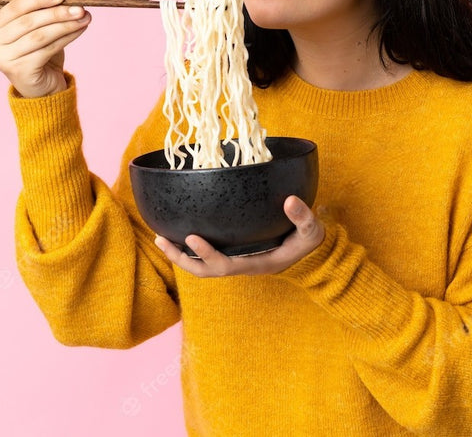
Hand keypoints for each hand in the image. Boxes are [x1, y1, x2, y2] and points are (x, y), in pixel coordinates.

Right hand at [0, 0, 90, 97]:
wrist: (43, 87)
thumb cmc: (40, 53)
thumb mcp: (41, 27)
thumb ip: (41, 6)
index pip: (16, 7)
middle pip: (29, 21)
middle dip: (57, 12)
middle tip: (80, 7)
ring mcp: (3, 58)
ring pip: (40, 36)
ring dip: (65, 25)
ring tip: (85, 17)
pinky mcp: (18, 71)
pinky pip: (47, 49)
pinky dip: (66, 38)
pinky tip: (80, 30)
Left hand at [154, 195, 324, 277]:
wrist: (310, 256)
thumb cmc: (308, 244)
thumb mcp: (311, 231)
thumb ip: (303, 218)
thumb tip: (291, 200)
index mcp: (256, 263)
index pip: (226, 265)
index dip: (207, 254)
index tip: (191, 237)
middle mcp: (242, 265)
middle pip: (204, 271)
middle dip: (182, 259)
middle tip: (162, 240)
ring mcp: (236, 261)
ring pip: (202, 267)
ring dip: (180, 256)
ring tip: (160, 239)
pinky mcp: (234, 253)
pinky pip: (207, 257)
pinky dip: (190, 249)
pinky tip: (177, 235)